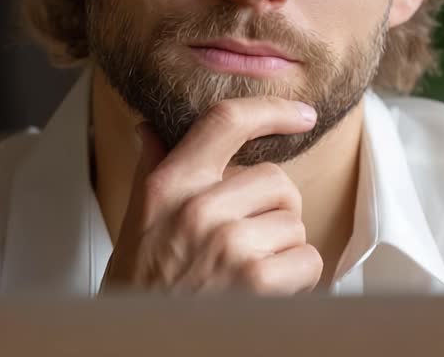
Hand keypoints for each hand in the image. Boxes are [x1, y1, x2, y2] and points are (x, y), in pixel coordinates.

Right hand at [100, 97, 323, 294]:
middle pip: (276, 180)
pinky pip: (308, 259)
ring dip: (283, 248)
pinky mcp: (255, 279)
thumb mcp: (136, 224)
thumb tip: (151, 131)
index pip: (225, 122)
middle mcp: (197, 208)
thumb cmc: (139, 289)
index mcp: (168, 186)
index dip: (270, 110)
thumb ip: (152, 172)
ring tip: (248, 270)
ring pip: (294, 222)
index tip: (300, 114)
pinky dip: (298, 278)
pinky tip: (267, 290)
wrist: (138, 345)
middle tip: (248, 240)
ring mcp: (228, 243)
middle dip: (273, 210)